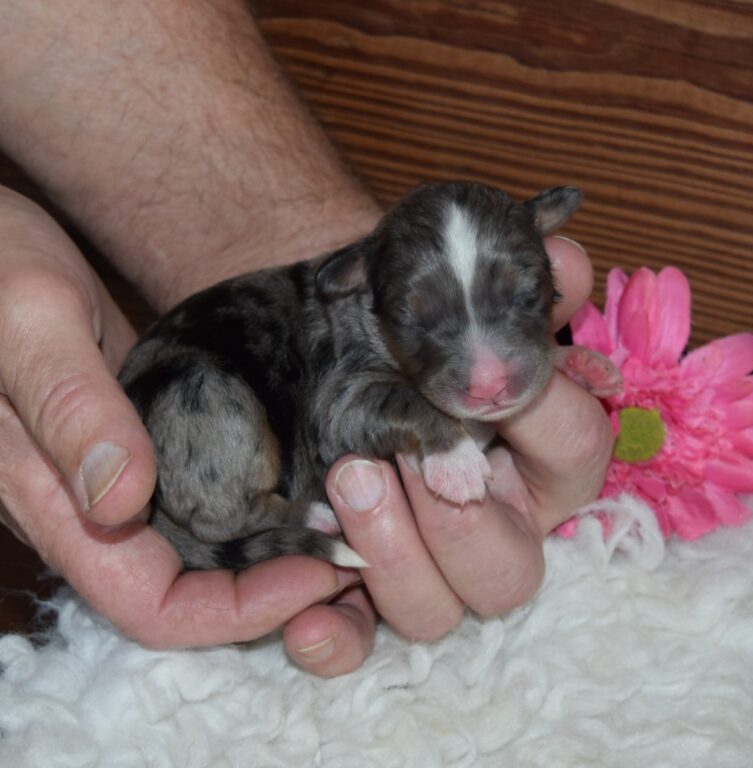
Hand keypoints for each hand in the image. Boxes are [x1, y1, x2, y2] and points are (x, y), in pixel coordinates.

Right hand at [0, 188, 363, 655]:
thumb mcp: (30, 321)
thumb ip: (69, 408)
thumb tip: (122, 500)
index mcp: (55, 502)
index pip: (152, 604)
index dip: (239, 610)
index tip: (319, 570)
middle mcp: (90, 508)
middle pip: (189, 594)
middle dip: (274, 591)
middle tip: (354, 556)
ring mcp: (119, 477)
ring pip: (203, 553)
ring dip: (274, 556)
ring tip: (348, 528)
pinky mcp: (144, 441)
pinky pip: (205, 499)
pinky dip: (259, 506)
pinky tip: (309, 481)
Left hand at [284, 236, 614, 674]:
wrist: (320, 343)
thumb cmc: (402, 323)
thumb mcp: (456, 296)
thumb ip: (514, 282)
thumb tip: (563, 257)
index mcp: (533, 461)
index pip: (575, 452)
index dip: (542, 414)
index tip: (485, 381)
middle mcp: (488, 527)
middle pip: (510, 572)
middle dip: (463, 522)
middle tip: (412, 462)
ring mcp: (421, 564)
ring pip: (436, 612)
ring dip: (394, 553)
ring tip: (348, 480)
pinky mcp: (354, 585)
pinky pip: (358, 642)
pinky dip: (334, 640)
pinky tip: (304, 617)